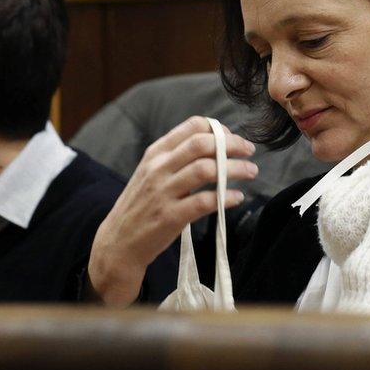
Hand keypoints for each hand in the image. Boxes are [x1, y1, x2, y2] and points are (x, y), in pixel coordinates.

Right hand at [88, 116, 257, 306]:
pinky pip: (205, 201)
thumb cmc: (142, 205)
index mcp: (156, 153)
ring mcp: (163, 193)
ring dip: (236, 169)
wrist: (118, 242)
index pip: (191, 127)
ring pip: (207, 170)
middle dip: (232, 145)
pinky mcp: (170, 217)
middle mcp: (158, 169)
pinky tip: (237, 197)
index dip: (219, 130)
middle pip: (202, 144)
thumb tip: (215, 143)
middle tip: (249, 152)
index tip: (233, 138)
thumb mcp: (151, 173)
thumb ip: (176, 157)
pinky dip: (226, 197)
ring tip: (251, 172)